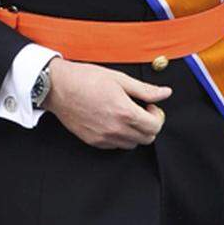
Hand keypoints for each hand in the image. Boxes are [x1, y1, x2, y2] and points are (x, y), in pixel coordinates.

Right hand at [44, 58, 170, 148]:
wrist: (58, 87)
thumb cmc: (86, 79)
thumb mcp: (119, 79)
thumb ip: (145, 90)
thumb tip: (165, 93)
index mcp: (124, 112)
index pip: (155, 126)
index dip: (157, 115)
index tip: (150, 106)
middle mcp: (115, 128)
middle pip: (147, 138)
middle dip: (148, 125)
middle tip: (141, 111)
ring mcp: (104, 137)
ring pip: (132, 144)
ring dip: (135, 132)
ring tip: (126, 116)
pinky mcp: (94, 141)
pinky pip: (115, 145)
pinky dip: (120, 136)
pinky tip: (113, 121)